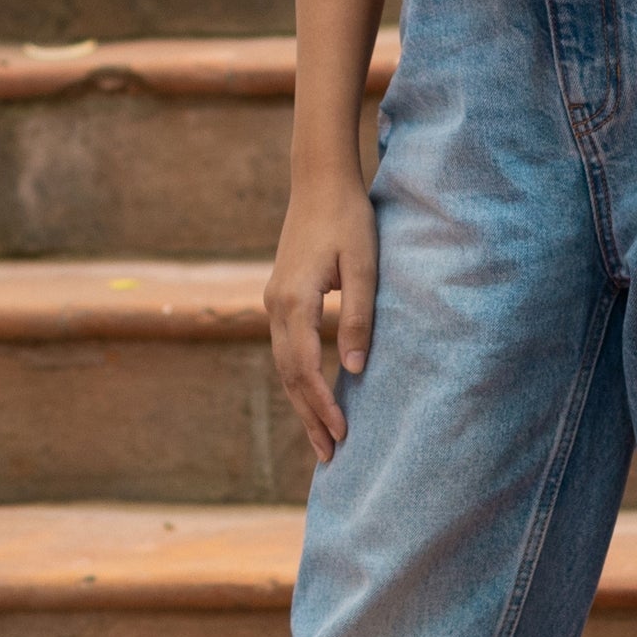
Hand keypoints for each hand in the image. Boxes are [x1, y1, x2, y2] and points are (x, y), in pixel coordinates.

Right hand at [264, 169, 376, 463]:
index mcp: (294, 301)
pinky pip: (286, 348)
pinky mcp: (281, 296)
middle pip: (289, 375)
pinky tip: (314, 393)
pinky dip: (299, 377)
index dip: (322, 405)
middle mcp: (275, 306)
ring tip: (323, 437)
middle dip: (309, 416)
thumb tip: (355, 370)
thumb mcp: (362, 264)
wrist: (319, 180)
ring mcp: (274, 302)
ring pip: (284, 365)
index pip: (304, 368)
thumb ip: (357, 316)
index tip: (343, 434)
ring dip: (302, 402)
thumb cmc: (347, 218)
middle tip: (330, 456)